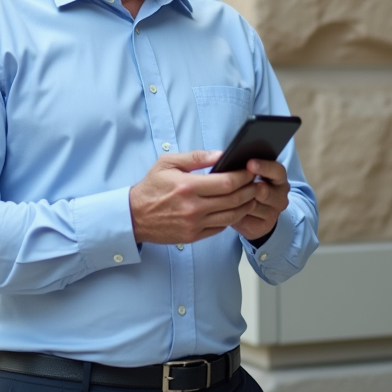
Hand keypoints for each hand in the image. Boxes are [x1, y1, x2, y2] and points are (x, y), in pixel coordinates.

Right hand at [129, 150, 259, 244]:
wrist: (134, 216)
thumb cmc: (151, 187)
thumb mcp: (168, 163)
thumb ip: (196, 157)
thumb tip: (221, 154)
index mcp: (188, 186)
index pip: (227, 182)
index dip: (243, 176)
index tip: (250, 170)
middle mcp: (193, 208)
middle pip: (234, 200)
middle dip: (250, 190)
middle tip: (257, 183)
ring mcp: (194, 224)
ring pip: (231, 216)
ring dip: (246, 206)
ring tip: (251, 196)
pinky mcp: (193, 236)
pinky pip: (220, 228)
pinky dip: (232, 218)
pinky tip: (236, 209)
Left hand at [230, 159, 289, 241]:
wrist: (255, 217)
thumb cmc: (249, 189)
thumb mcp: (250, 176)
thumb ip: (245, 170)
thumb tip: (228, 162)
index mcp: (279, 179)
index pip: (276, 171)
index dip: (263, 167)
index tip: (249, 163)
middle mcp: (280, 197)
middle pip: (264, 191)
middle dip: (247, 187)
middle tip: (232, 183)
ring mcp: (274, 213)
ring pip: (252, 206)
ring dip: (237, 202)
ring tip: (224, 197)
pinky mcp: (264, 226)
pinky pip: (245, 218)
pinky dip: (234, 214)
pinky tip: (226, 210)